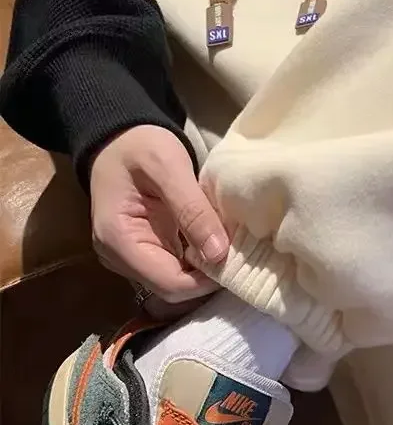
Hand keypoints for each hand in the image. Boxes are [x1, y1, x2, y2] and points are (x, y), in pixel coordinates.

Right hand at [90, 125, 228, 304]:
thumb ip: (192, 209)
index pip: (169, 283)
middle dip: (208, 276)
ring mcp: (130, 255)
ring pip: (176, 278)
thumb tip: (219, 254)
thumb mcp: (169, 167)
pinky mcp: (144, 247)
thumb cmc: (141, 146)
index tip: (238, 259)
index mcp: (119, 240)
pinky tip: (217, 240)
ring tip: (234, 247)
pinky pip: (175, 263)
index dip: (205, 280)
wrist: (120, 136)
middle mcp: (119, 257)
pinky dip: (198, 256)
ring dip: (205, 268)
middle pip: (172, 287)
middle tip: (242, 253)